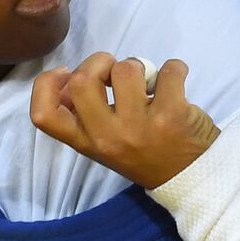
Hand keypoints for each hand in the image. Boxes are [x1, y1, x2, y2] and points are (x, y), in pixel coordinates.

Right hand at [30, 52, 218, 188]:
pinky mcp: (172, 115)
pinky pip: (168, 70)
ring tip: (148, 83)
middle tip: (114, 71)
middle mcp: (109, 137)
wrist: (194, 178)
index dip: (47, 84)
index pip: (45, 116)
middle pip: (82, 82)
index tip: (66, 73)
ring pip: (126, 69)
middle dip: (98, 62)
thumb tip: (68, 79)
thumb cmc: (147, 154)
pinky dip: (175, 69)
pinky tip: (175, 84)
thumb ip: (86, 117)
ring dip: (138, 66)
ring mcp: (141, 126)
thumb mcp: (107, 145)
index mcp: (89, 143)